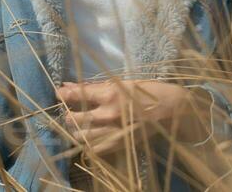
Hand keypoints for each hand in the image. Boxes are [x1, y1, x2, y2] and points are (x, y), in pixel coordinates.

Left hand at [57, 79, 212, 154]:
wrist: (173, 110)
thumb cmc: (149, 91)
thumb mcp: (124, 82)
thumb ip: (96, 86)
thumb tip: (71, 85)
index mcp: (111, 93)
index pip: (78, 95)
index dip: (64, 94)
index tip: (58, 93)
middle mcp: (108, 114)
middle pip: (74, 119)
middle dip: (68, 114)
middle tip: (70, 111)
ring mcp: (113, 131)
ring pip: (81, 137)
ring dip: (76, 131)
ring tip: (79, 126)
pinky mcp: (119, 144)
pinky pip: (95, 149)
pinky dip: (89, 144)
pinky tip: (91, 138)